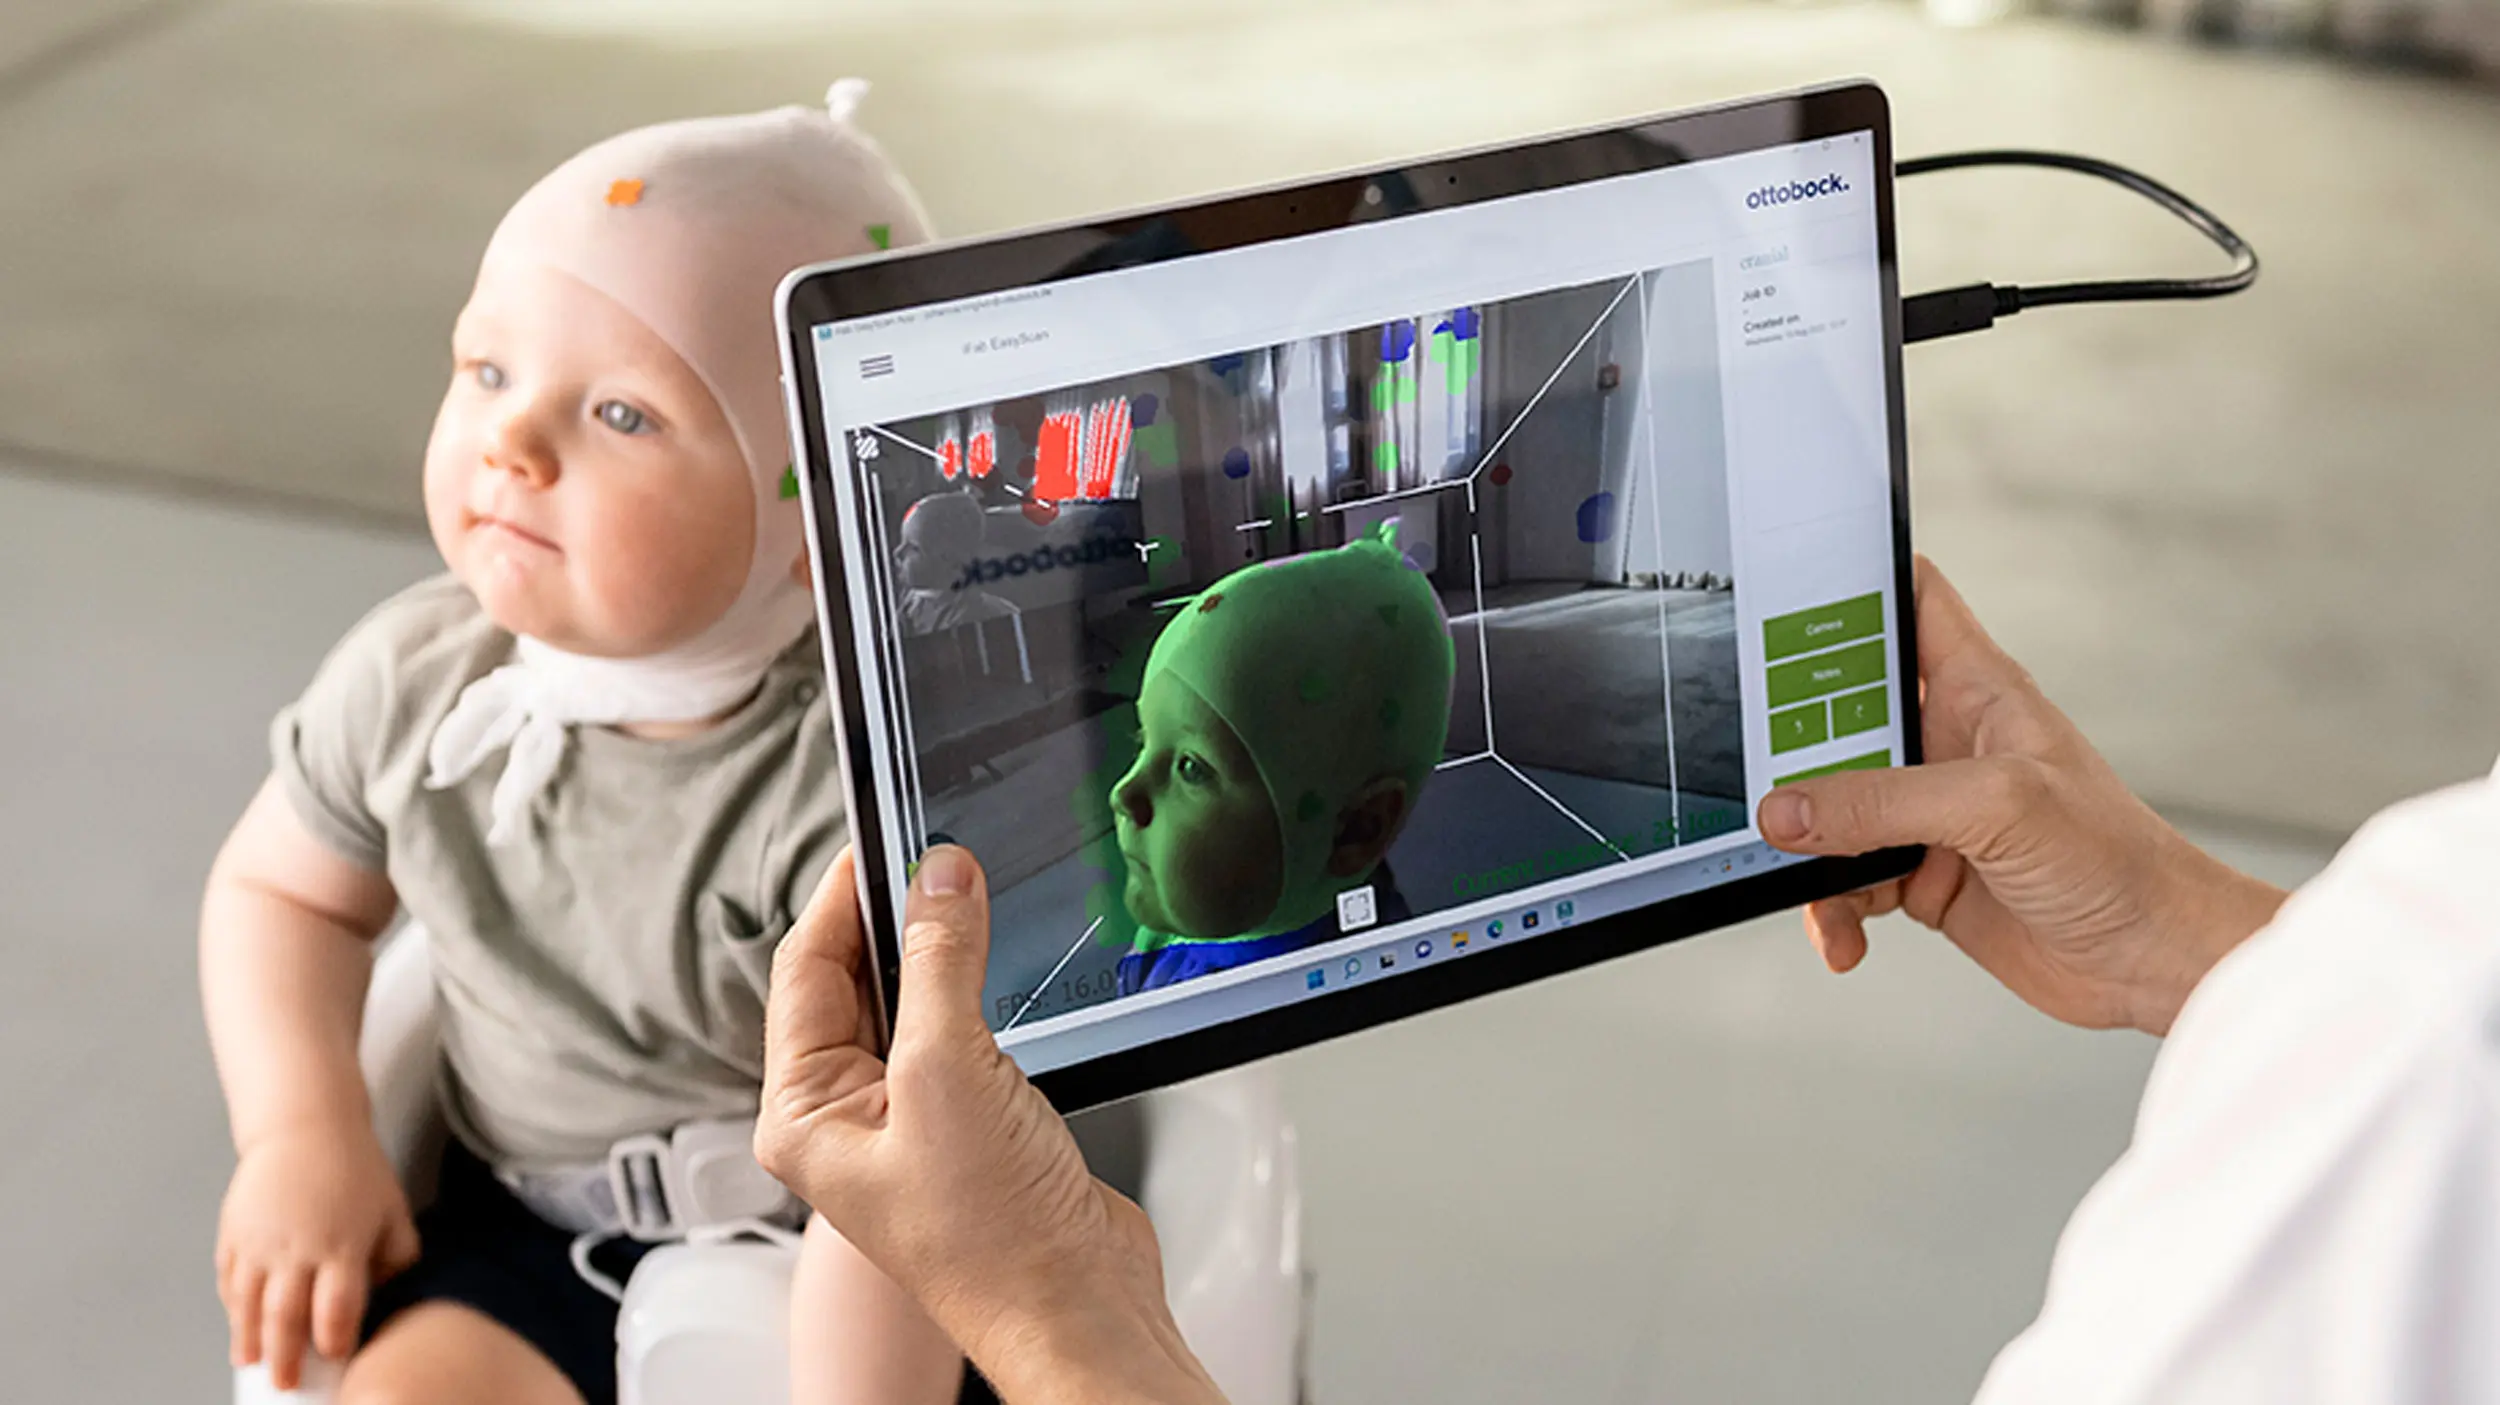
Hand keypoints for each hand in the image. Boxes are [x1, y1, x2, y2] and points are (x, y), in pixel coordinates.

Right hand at [215, 1121, 418, 1388]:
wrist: (305, 1127)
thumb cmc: (356, 1169)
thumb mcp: (391, 1209)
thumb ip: (397, 1256)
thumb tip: (390, 1294)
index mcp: (342, 1245)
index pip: (337, 1307)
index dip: (335, 1338)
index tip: (336, 1358)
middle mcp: (297, 1248)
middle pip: (286, 1316)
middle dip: (285, 1356)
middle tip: (286, 1384)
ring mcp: (259, 1242)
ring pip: (248, 1305)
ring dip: (248, 1340)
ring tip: (251, 1364)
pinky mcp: (233, 1234)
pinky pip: (229, 1281)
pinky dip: (232, 1308)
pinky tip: (239, 1324)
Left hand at [756, 847, 1226, 1404]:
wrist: (1078, 1306)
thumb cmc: (993, 1239)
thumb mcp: (950, 1071)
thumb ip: (940, 960)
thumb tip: (938, 876)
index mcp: (805, 1115)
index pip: (805, 971)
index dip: (839, 896)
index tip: (880, 838)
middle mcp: (847, 1119)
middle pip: (853, 980)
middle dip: (892, 917)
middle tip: (937, 859)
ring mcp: (910, 1120)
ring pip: (911, 1002)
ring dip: (940, 953)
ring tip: (971, 898)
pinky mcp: (970, 1121)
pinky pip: (959, 1032)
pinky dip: (978, 990)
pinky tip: (1001, 965)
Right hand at [1757, 558, 2285, 1035]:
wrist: (2153, 960)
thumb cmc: (2117, 860)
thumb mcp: (1994, 808)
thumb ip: (1883, 803)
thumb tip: (1789, 810)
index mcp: (1976, 689)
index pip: (1907, 601)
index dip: (1852, 586)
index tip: (1781, 594)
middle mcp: (1946, 742)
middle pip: (1839, 713)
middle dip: (1795, 742)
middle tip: (1760, 766)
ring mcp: (1931, 812)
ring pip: (1833, 806)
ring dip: (1810, 845)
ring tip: (1807, 874)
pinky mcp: (1922, 875)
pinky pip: (1846, 880)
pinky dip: (1832, 908)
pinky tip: (1845, 934)